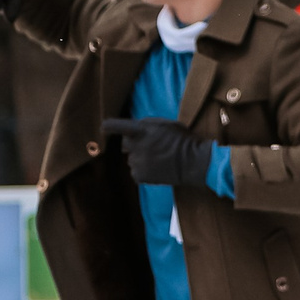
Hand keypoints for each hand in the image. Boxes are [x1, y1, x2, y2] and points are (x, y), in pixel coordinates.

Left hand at [101, 117, 215, 186]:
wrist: (196, 162)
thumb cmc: (183, 141)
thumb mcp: (167, 124)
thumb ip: (147, 124)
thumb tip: (132, 128)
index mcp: (142, 130)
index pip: (115, 126)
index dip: (108, 126)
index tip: (104, 127)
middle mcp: (136, 145)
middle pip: (125, 144)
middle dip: (134, 144)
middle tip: (151, 147)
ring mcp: (137, 161)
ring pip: (131, 159)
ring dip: (141, 158)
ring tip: (160, 159)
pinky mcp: (140, 175)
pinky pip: (136, 172)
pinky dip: (144, 171)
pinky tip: (158, 169)